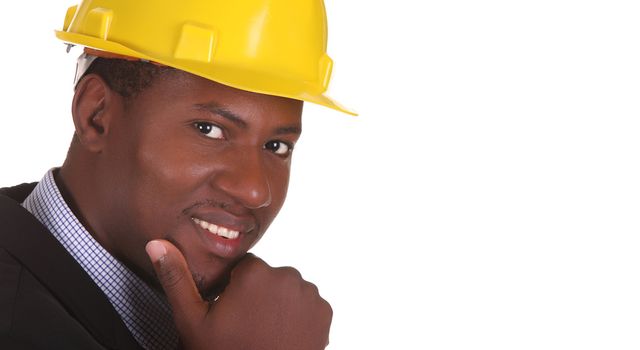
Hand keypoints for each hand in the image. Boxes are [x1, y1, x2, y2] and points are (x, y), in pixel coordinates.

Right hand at [145, 240, 331, 349]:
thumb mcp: (193, 321)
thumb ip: (176, 278)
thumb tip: (157, 244)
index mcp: (255, 273)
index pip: (243, 268)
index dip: (233, 290)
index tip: (230, 313)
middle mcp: (287, 276)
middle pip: (267, 277)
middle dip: (257, 295)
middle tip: (247, 326)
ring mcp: (309, 294)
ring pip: (287, 289)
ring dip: (278, 304)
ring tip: (265, 332)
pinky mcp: (325, 312)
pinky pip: (307, 304)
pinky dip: (297, 315)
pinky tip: (283, 335)